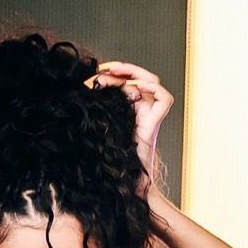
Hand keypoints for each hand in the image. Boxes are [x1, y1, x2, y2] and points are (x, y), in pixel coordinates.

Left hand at [88, 60, 172, 189]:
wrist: (123, 179)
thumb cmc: (111, 158)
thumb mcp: (98, 125)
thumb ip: (96, 107)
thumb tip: (84, 88)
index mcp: (129, 109)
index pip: (128, 81)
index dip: (116, 72)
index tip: (98, 71)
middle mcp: (141, 110)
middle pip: (140, 77)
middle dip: (124, 68)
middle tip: (106, 68)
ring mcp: (149, 115)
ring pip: (153, 82)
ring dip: (134, 73)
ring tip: (116, 74)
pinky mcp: (154, 123)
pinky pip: (163, 98)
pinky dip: (152, 88)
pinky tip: (135, 88)